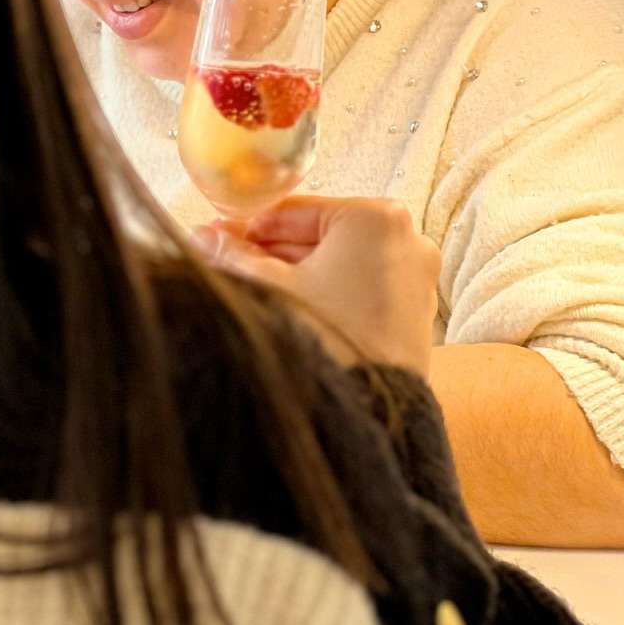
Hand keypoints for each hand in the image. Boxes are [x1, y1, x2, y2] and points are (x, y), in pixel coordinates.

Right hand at [195, 196, 440, 378]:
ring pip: (339, 264)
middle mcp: (407, 240)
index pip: (296, 211)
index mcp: (377, 217)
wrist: (366, 413)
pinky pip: (360, 288)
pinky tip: (290, 307)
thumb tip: (206, 238)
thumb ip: (234, 254)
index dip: (251, 226)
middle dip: (272, 252)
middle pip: (319, 237)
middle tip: (230, 260)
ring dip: (296, 273)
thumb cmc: (328, 341)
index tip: (223, 235)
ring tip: (254, 288)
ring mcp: (417, 280)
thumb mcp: (269, 285)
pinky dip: (326, 293)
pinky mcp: (415, 314)